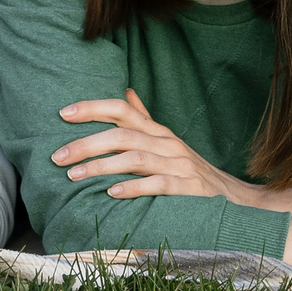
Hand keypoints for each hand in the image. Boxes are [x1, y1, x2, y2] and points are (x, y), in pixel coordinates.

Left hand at [55, 88, 259, 205]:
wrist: (234, 199)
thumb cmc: (190, 169)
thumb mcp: (166, 141)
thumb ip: (144, 119)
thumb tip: (126, 91)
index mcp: (157, 131)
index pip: (122, 109)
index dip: (92, 108)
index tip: (63, 113)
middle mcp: (167, 143)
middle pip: (121, 135)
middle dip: (86, 143)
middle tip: (57, 156)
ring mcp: (179, 165)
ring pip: (135, 158)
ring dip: (101, 166)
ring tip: (75, 176)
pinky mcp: (189, 189)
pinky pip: (159, 185)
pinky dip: (134, 187)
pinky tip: (113, 193)